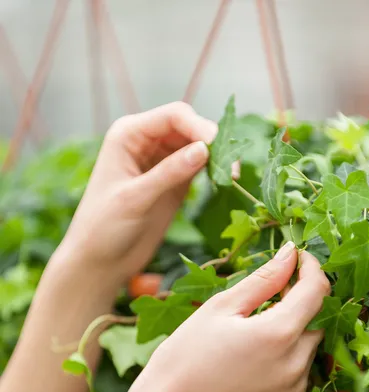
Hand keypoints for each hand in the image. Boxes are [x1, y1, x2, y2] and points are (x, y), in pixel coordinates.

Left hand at [60, 102, 216, 290]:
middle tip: (232, 166)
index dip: (199, 127)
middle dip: (212, 141)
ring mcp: (160, 162)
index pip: (172, 116)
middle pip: (189, 127)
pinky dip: (213, 171)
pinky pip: (198, 166)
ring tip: (232, 175)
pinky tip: (225, 181)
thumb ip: (168, 173)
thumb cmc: (103, 227)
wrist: (100, 260)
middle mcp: (145, 142)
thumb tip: (205, 150)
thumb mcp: (135, 198)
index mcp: (129, 135)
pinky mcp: (173, 182)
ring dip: (216, 156)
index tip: (218, 148)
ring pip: (197, 146)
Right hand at [136, 243, 330, 391]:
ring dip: (295, 328)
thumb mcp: (221, 308)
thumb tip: (290, 254)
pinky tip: (257, 353)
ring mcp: (292, 390)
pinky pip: (299, 371)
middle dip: (302, 298)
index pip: (317, 290)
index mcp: (279, 335)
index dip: (311, 267)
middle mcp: (295, 365)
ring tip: (258, 324)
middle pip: (317, 319)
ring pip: (309, 346)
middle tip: (271, 290)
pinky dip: (288, 355)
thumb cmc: (186, 356)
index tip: (296, 257)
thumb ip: (263, 279)